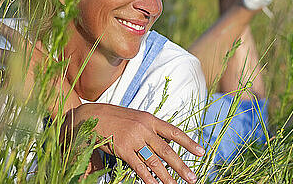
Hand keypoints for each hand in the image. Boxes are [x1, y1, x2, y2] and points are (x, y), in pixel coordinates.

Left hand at [0, 19, 80, 113]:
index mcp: (29, 50)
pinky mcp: (11, 87)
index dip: (1, 27)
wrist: (56, 93)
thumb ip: (41, 50)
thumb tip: (36, 42)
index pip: (13, 35)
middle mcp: (20, 59)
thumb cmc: (54, 75)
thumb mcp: (49, 58)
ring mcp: (15, 73)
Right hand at [63, 103, 203, 183]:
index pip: (174, 131)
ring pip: (154, 161)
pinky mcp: (123, 149)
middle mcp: (144, 128)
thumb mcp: (136, 119)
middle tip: (192, 178)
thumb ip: (150, 130)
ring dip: (167, 176)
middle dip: (181, 166)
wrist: (91, 116)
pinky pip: (139, 166)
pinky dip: (148, 178)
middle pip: (167, 150)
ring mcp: (134, 139)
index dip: (188, 143)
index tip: (201, 152)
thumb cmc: (115, 118)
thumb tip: (165, 144)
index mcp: (149, 119)